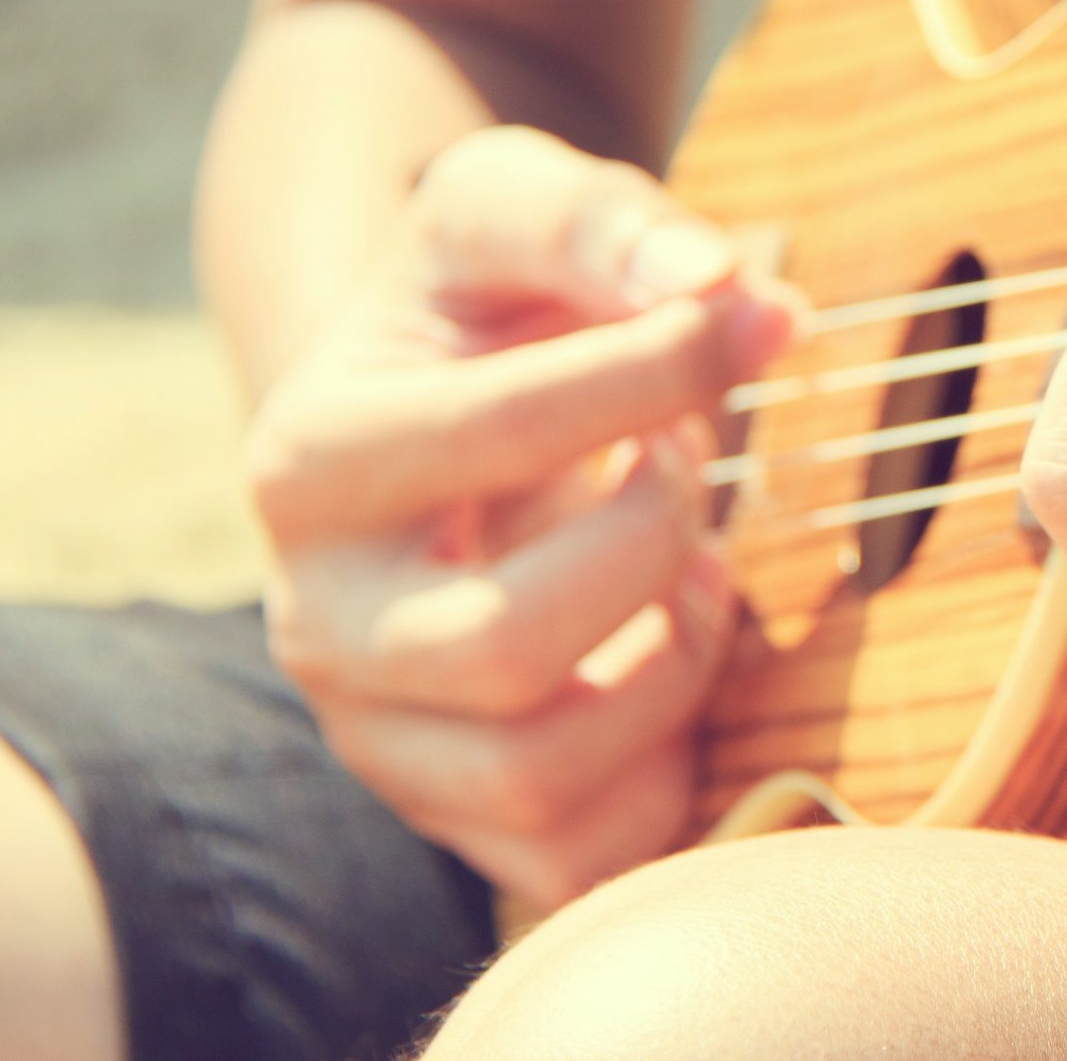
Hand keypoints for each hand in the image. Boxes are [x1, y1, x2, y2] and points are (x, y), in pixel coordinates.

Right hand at [247, 125, 803, 910]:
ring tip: (694, 565)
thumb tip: (720, 282)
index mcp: (307, 458)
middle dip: (652, 543)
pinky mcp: (455, 816)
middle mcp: (314, 620)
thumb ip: (602, 219)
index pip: (496, 433)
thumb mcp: (515, 210)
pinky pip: (581, 856)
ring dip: (672, 661)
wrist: (437, 408)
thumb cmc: (488, 306)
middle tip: (691, 468)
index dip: (661, 369)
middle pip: (505, 646)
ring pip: (538, 773)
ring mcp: (379, 736)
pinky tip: (671, 653)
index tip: (759, 319)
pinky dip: (666, 765)